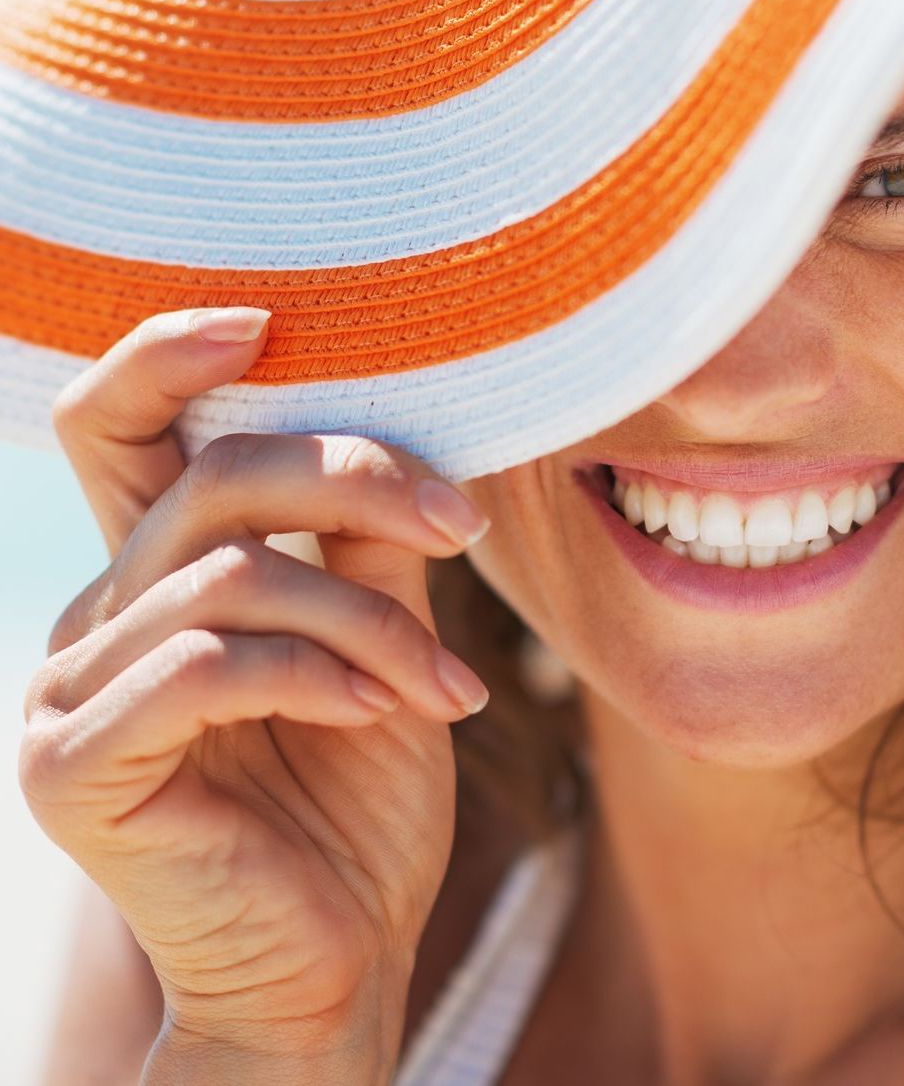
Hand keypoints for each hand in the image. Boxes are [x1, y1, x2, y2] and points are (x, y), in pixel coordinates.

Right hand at [18, 307, 492, 1070]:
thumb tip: (406, 432)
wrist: (336, 960)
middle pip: (213, 479)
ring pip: (234, 575)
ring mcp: (66, 693)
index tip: (264, 320)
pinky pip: (207, 666)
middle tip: (461, 527)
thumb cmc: (359, 795)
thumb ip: (367, 542)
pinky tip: (385, 713)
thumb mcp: (378, 639)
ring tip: (446, 684)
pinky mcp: (76, 768)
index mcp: (157, 575)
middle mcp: (93, 617)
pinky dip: (318, 674)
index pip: (116, 427)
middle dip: (354, 481)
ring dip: (370, 620)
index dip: (166, 354)